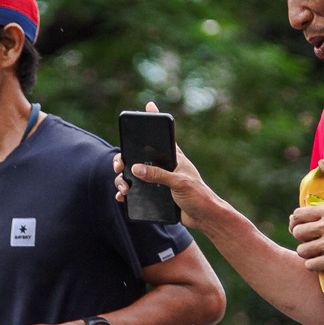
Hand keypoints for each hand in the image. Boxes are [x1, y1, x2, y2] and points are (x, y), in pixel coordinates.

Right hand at [113, 100, 215, 227]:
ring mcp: (158, 180)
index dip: (155, 121)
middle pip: (139, 156)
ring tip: (123, 187)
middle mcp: (164, 166)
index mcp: (174, 158)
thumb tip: (136, 168)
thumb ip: (158, 174)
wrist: (204, 218)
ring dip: (123, 179)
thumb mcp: (179, 182)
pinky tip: (122, 196)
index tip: (150, 106)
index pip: (163, 136)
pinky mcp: (156, 195)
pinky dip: (127, 193)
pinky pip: (136, 191)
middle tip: (119, 165)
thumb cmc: (198, 196)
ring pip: (134, 175)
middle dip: (125, 158)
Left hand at [287, 203, 323, 276]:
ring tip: (317, 254)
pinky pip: (310, 264)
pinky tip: (321, 264)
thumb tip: (296, 218)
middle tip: (310, 244)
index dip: (294, 224)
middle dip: (301, 240)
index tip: (298, 230)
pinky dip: (313, 266)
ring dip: (307, 254)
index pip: (298, 214)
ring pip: (301, 250)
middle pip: (297, 232)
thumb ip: (323, 214)